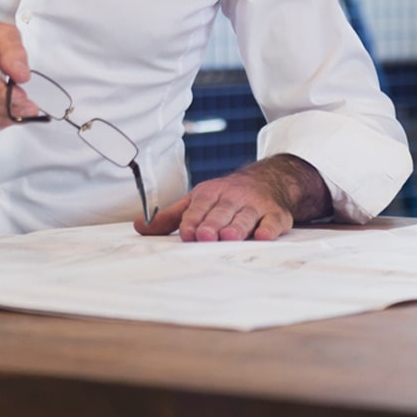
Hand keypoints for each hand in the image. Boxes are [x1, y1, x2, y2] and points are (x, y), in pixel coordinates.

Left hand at [133, 155, 331, 242]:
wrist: (269, 180)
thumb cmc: (226, 197)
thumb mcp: (197, 201)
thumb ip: (171, 217)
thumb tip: (140, 227)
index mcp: (210, 194)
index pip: (199, 207)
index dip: (192, 220)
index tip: (187, 233)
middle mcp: (232, 197)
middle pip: (221, 211)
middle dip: (213, 223)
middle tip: (205, 236)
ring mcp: (255, 205)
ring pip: (245, 216)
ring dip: (237, 226)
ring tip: (229, 237)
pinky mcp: (276, 215)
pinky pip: (273, 221)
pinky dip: (269, 228)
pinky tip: (263, 235)